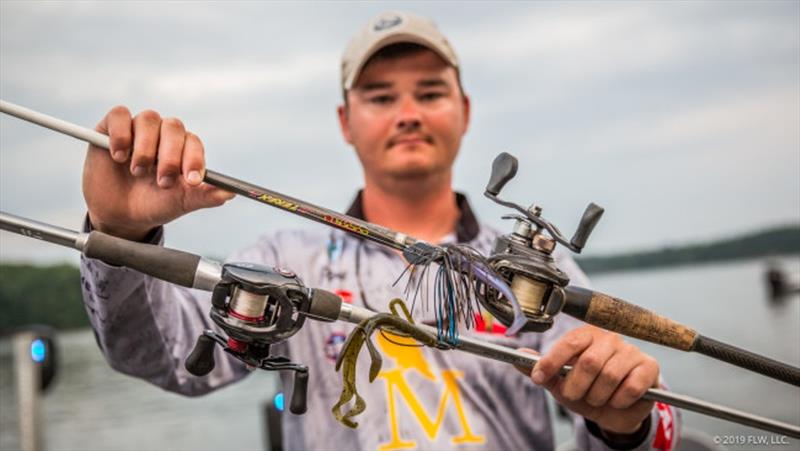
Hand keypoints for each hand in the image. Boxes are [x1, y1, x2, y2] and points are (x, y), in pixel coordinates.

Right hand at [83, 106, 233, 239]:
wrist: (118, 214)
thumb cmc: (153, 204)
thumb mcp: (179, 203)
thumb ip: (204, 196)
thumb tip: (230, 193)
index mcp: (183, 149)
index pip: (193, 143)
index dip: (194, 159)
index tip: (192, 181)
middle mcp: (162, 135)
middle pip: (173, 127)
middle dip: (170, 156)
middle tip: (163, 181)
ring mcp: (137, 129)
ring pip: (148, 119)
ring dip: (145, 148)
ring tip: (137, 171)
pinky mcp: (110, 127)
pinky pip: (120, 115)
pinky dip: (121, 134)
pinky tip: (119, 156)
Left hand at [524, 325, 658, 434]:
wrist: (616, 412)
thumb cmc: (587, 390)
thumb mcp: (560, 382)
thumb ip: (540, 369)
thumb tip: (517, 357)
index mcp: (586, 336)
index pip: (569, 342)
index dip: (552, 361)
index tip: (539, 378)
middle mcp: (610, 339)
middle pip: (589, 361)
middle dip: (577, 386)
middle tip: (575, 395)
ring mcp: (631, 352)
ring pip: (610, 375)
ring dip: (598, 396)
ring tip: (597, 398)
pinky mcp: (649, 368)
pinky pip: (632, 387)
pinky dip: (620, 400)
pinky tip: (617, 400)